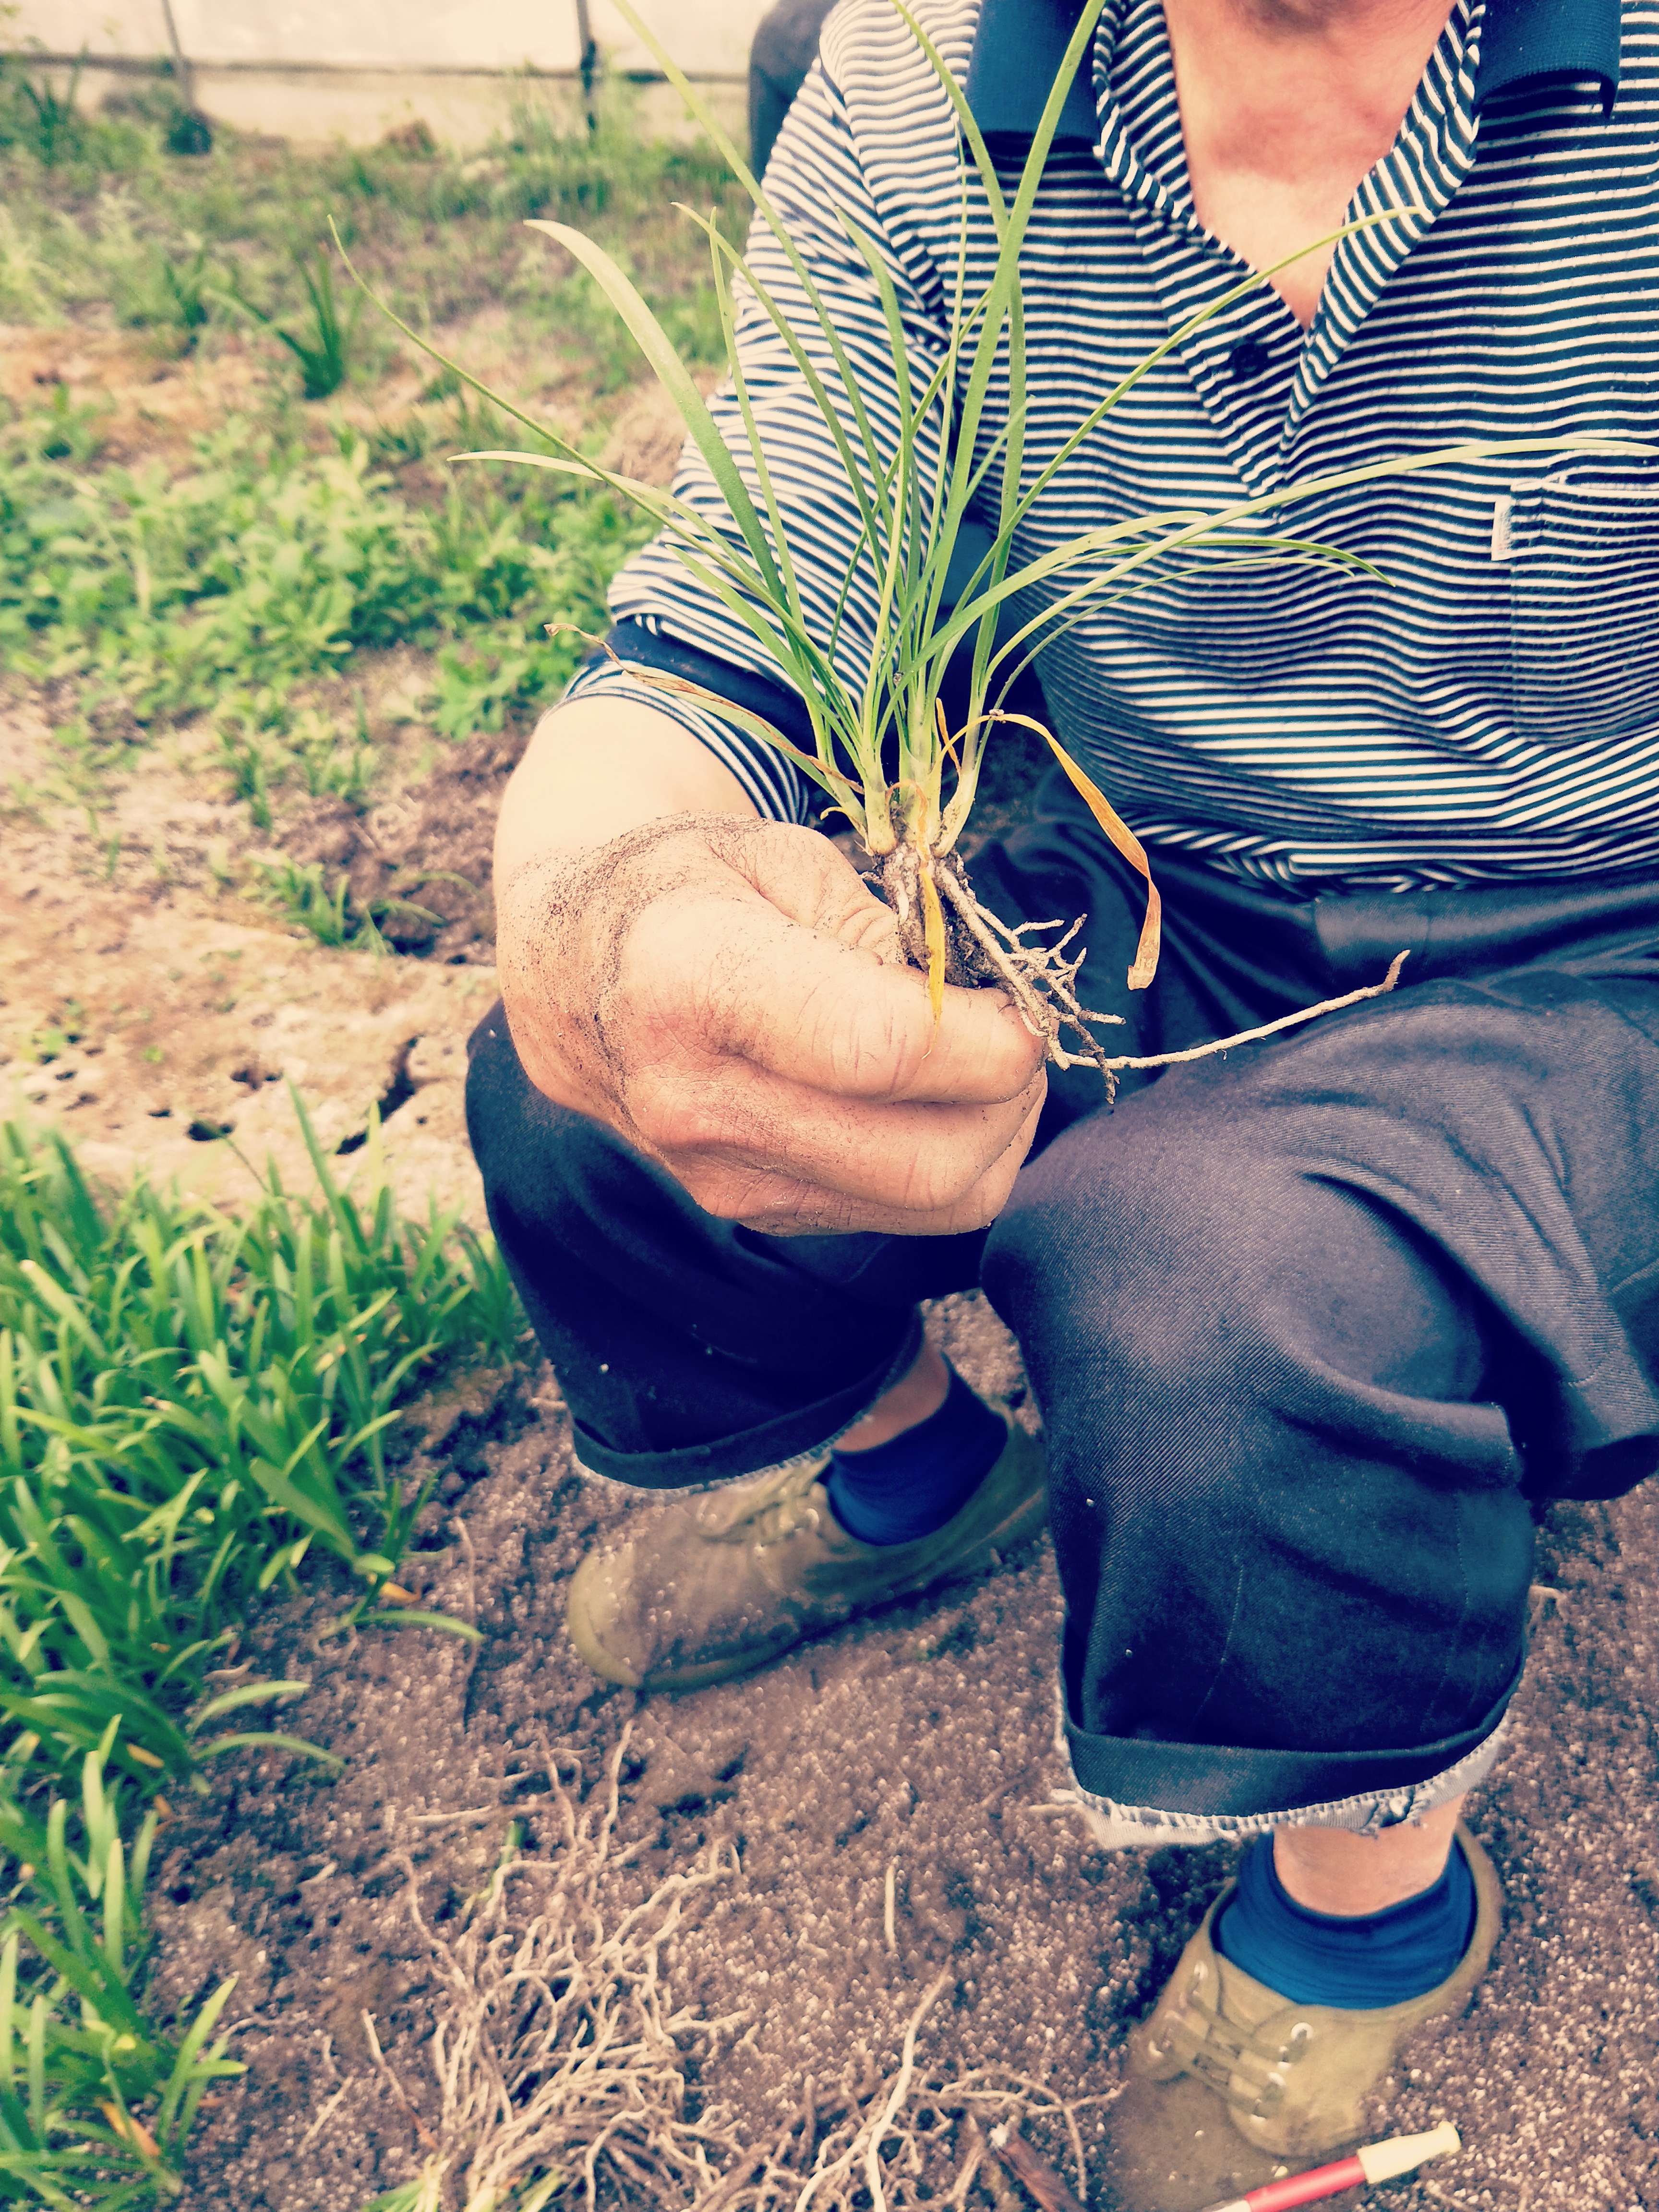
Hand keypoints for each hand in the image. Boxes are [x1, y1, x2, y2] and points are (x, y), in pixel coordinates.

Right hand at [497, 813, 1047, 1234]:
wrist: (573, 975)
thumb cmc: (686, 890)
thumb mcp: (779, 855)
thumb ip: (884, 926)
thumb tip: (978, 1001)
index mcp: (689, 985)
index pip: (882, 1050)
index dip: (987, 1036)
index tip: (1019, 1002)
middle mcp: (696, 1102)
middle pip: (925, 1157)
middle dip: (1010, 1096)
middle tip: (1019, 1031)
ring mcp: (722, 1177)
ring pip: (934, 1202)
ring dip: (995, 1134)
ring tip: (985, 1058)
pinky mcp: (756, 1212)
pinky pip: (906, 1213)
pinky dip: (953, 1160)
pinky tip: (936, 1095)